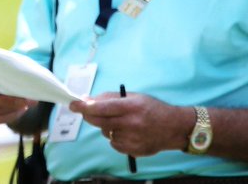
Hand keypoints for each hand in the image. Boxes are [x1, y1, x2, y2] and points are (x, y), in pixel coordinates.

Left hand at [71, 91, 192, 156]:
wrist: (174, 128)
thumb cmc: (152, 109)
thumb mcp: (133, 97)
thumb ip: (110, 98)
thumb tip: (87, 100)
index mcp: (131, 107)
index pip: (101, 108)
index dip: (85, 106)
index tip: (73, 104)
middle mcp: (131, 123)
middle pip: (98, 121)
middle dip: (88, 115)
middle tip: (85, 111)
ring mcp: (132, 139)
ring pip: (105, 132)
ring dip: (106, 126)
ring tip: (121, 122)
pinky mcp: (133, 150)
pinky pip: (112, 143)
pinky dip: (114, 137)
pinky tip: (127, 132)